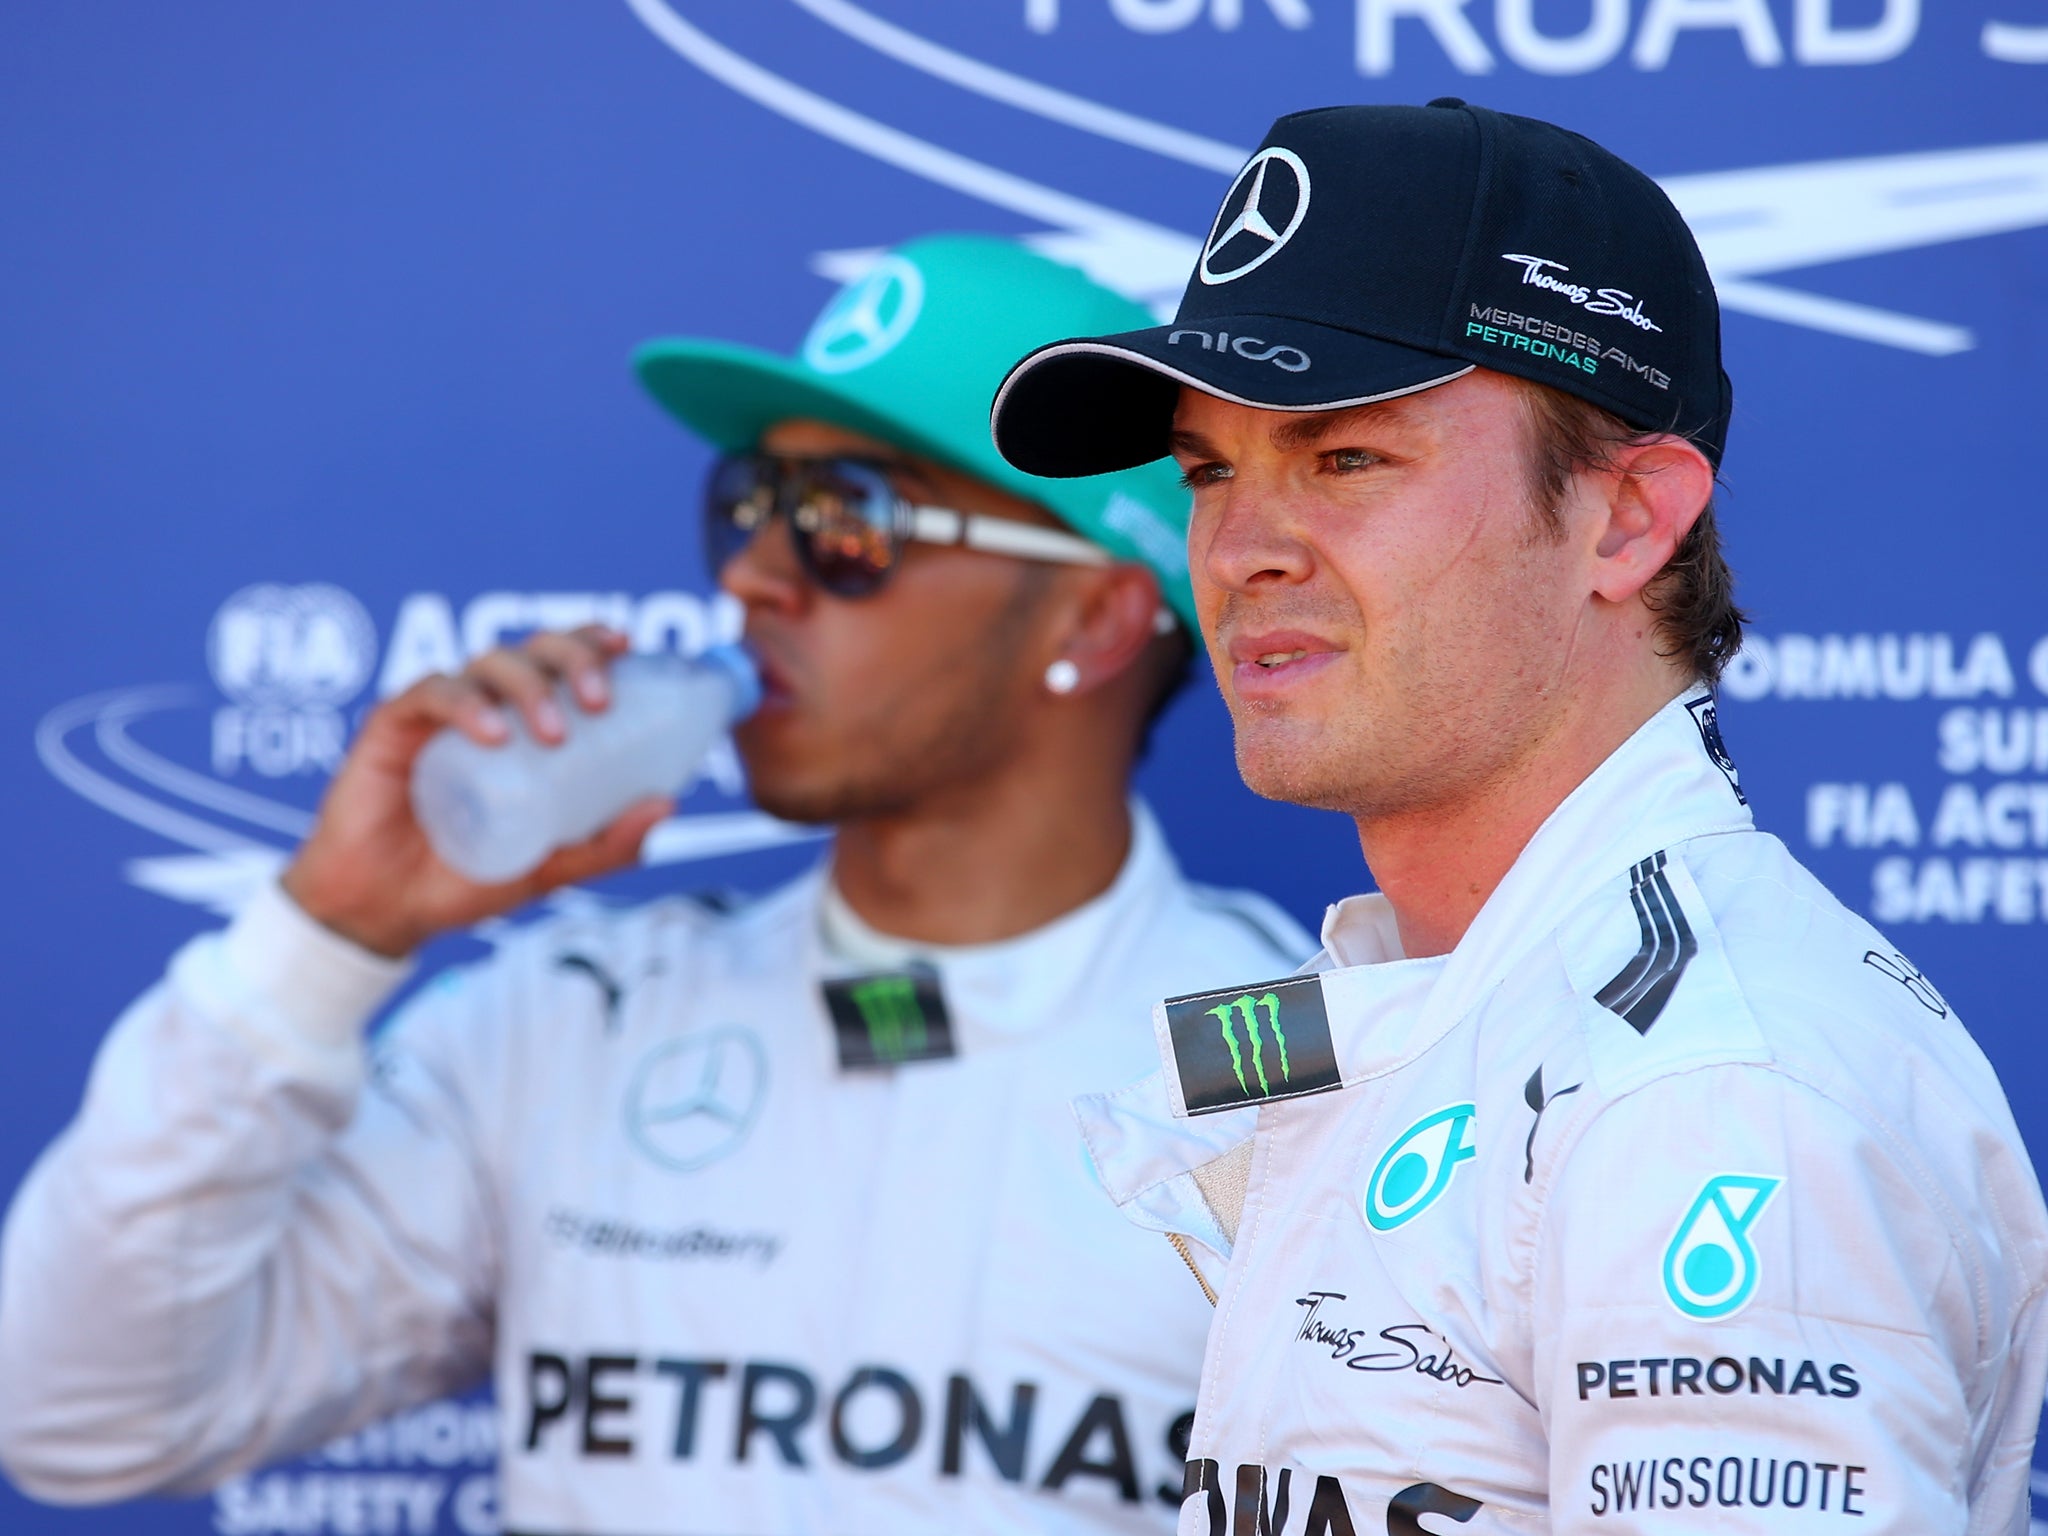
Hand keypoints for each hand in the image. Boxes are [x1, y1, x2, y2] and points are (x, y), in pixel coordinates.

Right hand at [281, 626, 673, 957]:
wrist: (388, 911)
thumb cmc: (466, 878)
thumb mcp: (551, 865)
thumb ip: (606, 843)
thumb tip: (667, 805)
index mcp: (523, 724)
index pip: (560, 661)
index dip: (592, 641)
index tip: (627, 647)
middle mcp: (484, 706)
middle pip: (533, 650)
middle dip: (572, 659)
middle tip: (599, 702)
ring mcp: (438, 714)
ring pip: (487, 663)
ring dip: (528, 686)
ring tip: (554, 735)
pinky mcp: (393, 727)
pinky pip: (432, 694)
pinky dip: (466, 704)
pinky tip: (492, 734)